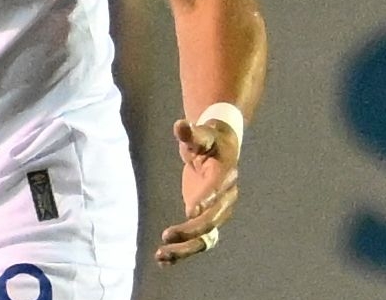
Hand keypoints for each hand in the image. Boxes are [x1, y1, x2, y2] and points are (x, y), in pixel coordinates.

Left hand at [155, 117, 240, 265]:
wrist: (220, 149)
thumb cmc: (209, 140)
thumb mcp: (201, 134)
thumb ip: (191, 134)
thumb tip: (180, 125)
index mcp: (224, 176)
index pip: (217, 190)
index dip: (206, 200)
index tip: (190, 211)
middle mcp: (225, 199)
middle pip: (213, 220)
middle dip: (192, 230)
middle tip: (167, 235)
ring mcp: (216, 212)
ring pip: (205, 237)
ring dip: (185, 249)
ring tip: (161, 255)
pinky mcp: (205, 219)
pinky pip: (197, 240)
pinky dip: (182, 250)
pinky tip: (162, 259)